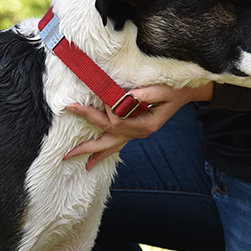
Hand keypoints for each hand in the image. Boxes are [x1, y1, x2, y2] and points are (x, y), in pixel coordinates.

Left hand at [64, 83, 213, 169]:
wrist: (183, 95)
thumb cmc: (172, 91)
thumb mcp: (163, 90)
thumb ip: (146, 94)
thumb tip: (127, 96)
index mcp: (144, 125)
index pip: (117, 121)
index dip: (107, 108)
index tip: (104, 95)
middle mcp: (137, 134)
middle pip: (106, 139)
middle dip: (86, 143)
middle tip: (67, 149)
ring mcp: (134, 135)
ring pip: (109, 147)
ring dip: (90, 152)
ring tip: (71, 156)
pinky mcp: (132, 132)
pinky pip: (115, 146)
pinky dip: (102, 152)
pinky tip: (92, 160)